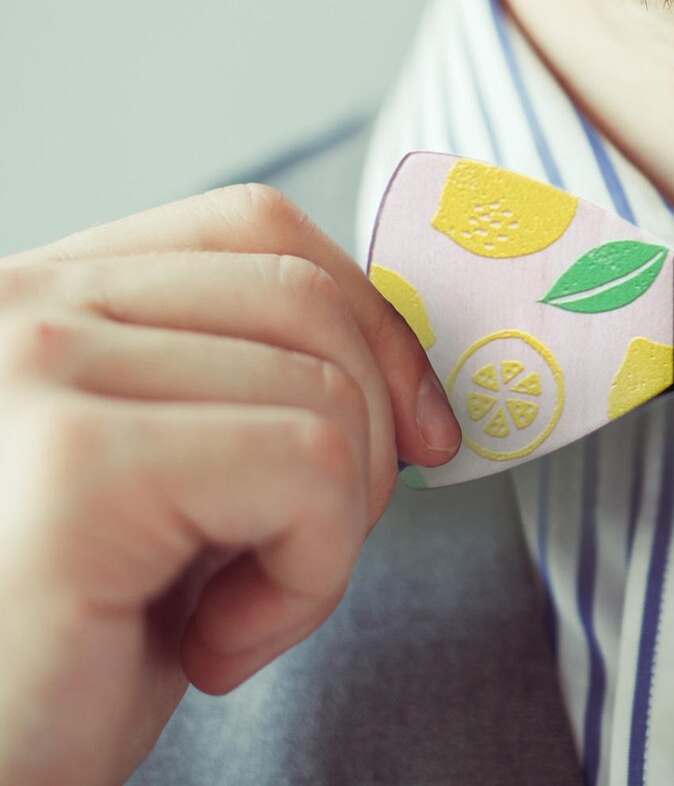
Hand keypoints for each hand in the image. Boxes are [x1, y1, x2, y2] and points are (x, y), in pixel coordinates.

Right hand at [0, 185, 459, 785]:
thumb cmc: (59, 657)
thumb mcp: (172, 488)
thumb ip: (245, 396)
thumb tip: (409, 378)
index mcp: (45, 300)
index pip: (257, 229)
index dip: (369, 320)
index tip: (420, 426)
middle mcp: (21, 306)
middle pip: (306, 299)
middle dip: (367, 439)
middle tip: (300, 554)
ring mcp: (38, 369)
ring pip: (325, 393)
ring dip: (328, 535)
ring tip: (227, 616)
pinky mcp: (77, 464)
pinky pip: (309, 469)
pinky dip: (308, 576)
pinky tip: (214, 645)